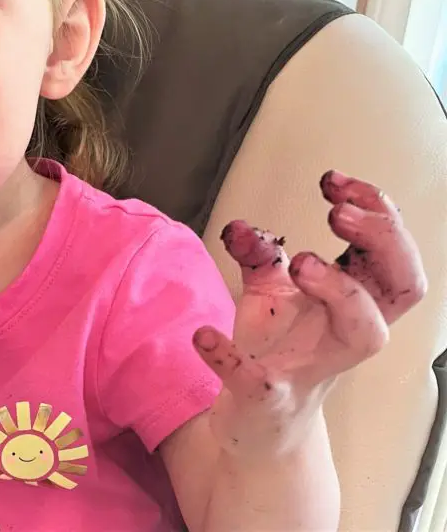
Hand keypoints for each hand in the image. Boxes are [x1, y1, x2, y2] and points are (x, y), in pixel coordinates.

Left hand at [194, 170, 426, 457]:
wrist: (255, 423)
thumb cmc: (277, 350)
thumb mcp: (269, 293)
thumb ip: (260, 253)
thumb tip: (242, 225)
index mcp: (351, 302)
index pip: (393, 255)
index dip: (378, 213)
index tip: (333, 182)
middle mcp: (344, 334)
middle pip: (402, 288)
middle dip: (380, 242)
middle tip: (338, 214)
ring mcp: (311, 369)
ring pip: (364, 333)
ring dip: (340, 290)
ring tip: (302, 262)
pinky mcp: (268, 398)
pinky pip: (257, 380)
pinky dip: (228, 355)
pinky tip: (202, 334)